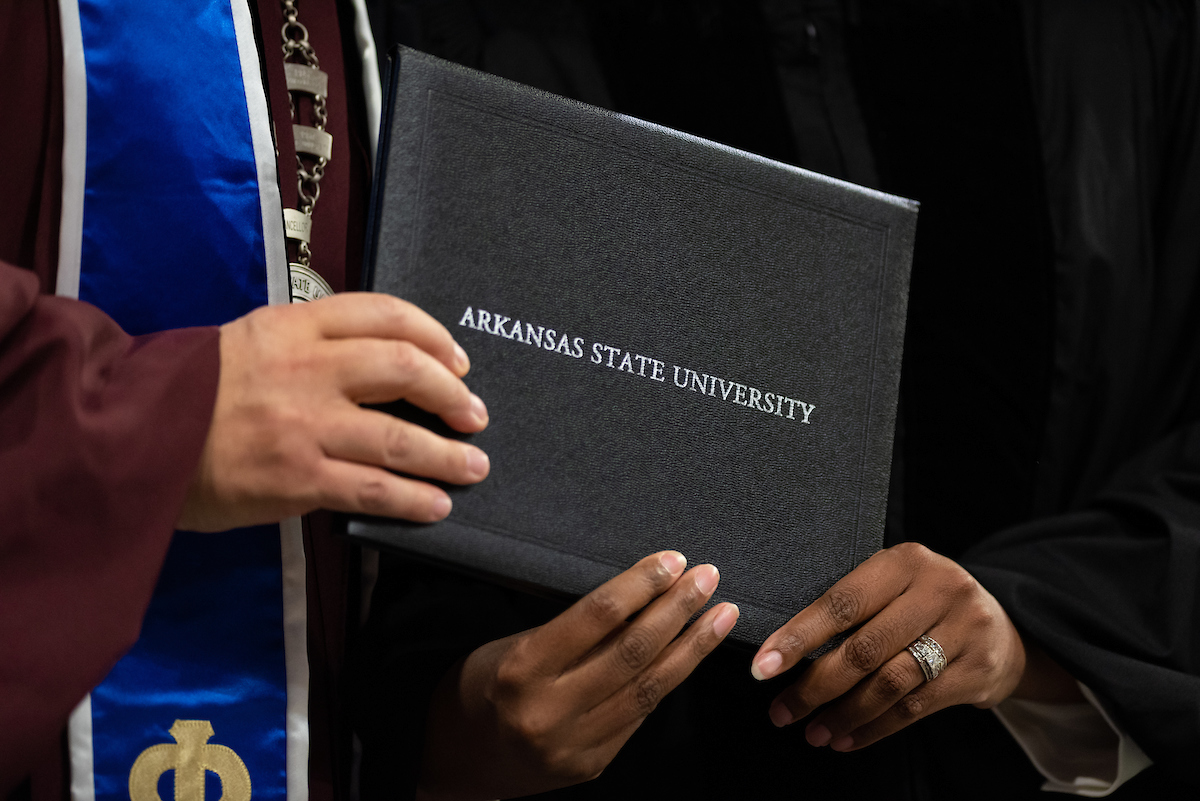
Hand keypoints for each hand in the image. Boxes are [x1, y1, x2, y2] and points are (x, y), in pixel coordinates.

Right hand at [177, 293, 489, 530]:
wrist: (129, 436)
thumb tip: (382, 366)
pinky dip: (414, 499)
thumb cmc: (192, 391)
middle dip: (451, 394)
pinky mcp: (296, 478)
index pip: (384, 314)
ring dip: (447, 455)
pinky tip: (436, 505)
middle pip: (404, 369)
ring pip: (399, 437)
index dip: (433, 336)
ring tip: (473, 466)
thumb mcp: (252, 342)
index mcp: (295, 326)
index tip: (457, 360)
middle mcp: (306, 368)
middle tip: (474, 414)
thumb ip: (312, 344)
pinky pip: (373, 489)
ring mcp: (304, 425)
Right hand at [418, 552, 739, 800]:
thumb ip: (572, 629)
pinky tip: (690, 654)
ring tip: (721, 615)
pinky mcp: (592, 766)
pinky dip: (668, 681)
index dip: (640, 584)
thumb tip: (640, 594)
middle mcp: (549, 712)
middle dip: (678, 610)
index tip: (672, 560)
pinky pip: (640, 716)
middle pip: (632, 652)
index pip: (596, 616)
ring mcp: (574, 746)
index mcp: (522, 669)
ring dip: (692, 648)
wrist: (454, 757)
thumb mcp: (511, 644)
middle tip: (707, 577)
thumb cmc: (481, 686)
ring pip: (649, 689)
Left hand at [749, 542, 1025, 751]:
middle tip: (781, 712)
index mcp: (905, 561)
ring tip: (813, 732)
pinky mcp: (978, 670)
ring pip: (890, 683)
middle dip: (814, 685)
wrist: (1001, 624)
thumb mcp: (894, 584)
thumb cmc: (923, 603)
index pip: (842, 602)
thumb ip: (853, 605)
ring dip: (844, 714)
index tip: (764, 666)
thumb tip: (785, 648)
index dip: (799, 636)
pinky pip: (915, 707)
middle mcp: (938, 590)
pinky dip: (874, 728)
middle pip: (865, 648)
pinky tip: (846, 737)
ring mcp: (964, 631)